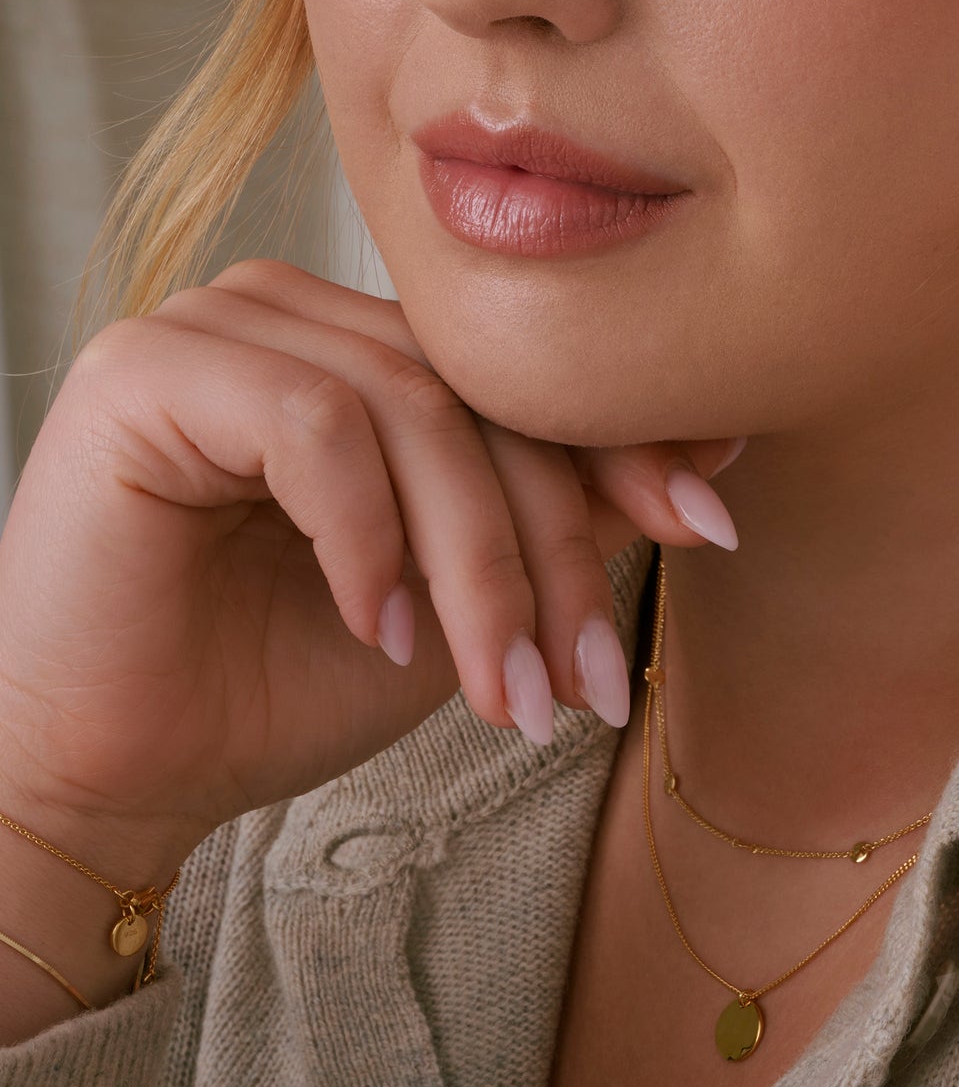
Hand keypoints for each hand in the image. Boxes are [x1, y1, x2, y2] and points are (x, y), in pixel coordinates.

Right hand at [0, 260, 738, 891]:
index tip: (708, 529)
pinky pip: (312, 425)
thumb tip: (716, 448)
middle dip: (553, 542)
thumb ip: (557, 516)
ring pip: (410, 411)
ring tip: (496, 688)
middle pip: (476, 392)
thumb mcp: (457, 601)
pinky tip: (374, 629)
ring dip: (476, 566)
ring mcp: (214, 325)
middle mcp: (290, 313)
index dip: (621, 446)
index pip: (516, 373)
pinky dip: (366, 535)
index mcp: (359, 346)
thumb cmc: (272, 687)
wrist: (114, 774)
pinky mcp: (148, 369)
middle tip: (587, 677)